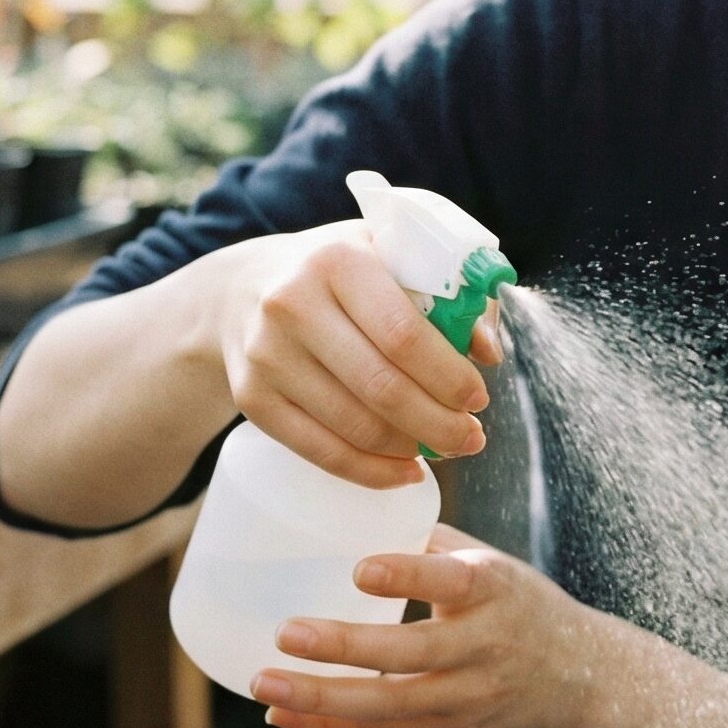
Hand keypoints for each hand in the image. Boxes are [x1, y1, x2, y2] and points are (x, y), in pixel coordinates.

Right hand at [208, 222, 502, 489]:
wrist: (241, 289)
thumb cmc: (341, 273)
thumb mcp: (391, 256)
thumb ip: (450, 293)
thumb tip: (487, 352)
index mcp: (339, 261)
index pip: (404, 334)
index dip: (448, 376)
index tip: (478, 397)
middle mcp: (293, 305)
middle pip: (381, 387)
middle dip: (439, 423)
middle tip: (471, 437)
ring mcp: (267, 355)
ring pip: (353, 425)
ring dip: (410, 448)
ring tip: (444, 449)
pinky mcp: (251, 398)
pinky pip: (319, 451)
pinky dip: (369, 471)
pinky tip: (404, 471)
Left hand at [250, 523, 592, 727]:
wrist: (582, 674)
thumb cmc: (520, 605)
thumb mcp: (493, 565)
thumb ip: (428, 547)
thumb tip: (351, 511)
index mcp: (497, 591)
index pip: (453, 583)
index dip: (408, 577)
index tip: (359, 568)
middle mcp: (487, 647)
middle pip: (413, 654)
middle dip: (345, 648)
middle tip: (284, 632)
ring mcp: (471, 697)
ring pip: (391, 705)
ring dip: (322, 696)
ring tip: (264, 682)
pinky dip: (331, 726)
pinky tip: (284, 714)